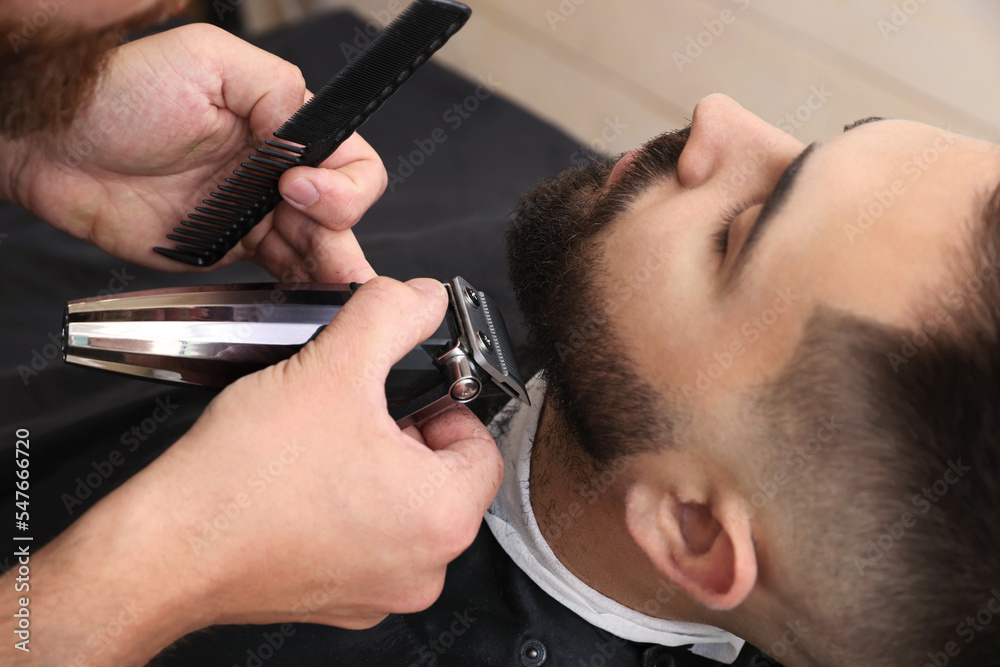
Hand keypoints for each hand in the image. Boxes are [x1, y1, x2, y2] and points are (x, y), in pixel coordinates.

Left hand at [2, 23, 383, 281]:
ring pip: (318, 247)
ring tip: (331, 286)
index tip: (298, 186)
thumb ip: (276, 88)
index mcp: (281, 124)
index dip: (340, 181)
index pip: (348, 159)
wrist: (57, 147)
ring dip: (330, 268)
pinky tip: (308, 298)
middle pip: (342, 210)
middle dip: (339, 231)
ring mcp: (255, 213)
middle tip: (320, 243)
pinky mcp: (229, 249)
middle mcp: (276, 170)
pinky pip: (278, 273)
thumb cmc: (119, 93)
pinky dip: (299, 288)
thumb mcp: (207, 60)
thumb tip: (309, 136)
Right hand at [3, 277, 503, 665]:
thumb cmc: (245, 479)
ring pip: (401, 510)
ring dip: (373, 470)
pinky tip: (302, 482)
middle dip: (404, 434)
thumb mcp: (332, 366)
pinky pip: (362, 542)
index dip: (443, 404)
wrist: (165, 550)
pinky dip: (343, 509)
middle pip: (442, 478)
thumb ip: (391, 317)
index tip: (404, 392)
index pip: (481, 445)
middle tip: (356, 410)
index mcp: (443, 517)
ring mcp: (378, 592)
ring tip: (323, 442)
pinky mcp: (336, 601)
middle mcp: (422, 568)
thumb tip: (422, 298)